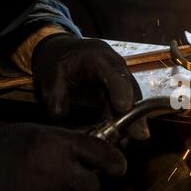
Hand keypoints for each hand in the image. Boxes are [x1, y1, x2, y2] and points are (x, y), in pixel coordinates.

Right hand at [0, 123, 126, 190]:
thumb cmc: (4, 147)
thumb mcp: (40, 134)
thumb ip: (69, 143)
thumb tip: (95, 153)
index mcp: (62, 145)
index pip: (102, 154)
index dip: (115, 162)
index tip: (118, 168)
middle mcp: (60, 171)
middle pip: (93, 186)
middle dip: (84, 183)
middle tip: (66, 178)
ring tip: (40, 186)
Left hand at [32, 33, 149, 139]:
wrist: (64, 53)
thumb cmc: (58, 60)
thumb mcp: (50, 73)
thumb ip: (54, 93)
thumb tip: (59, 114)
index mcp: (99, 57)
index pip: (114, 73)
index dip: (120, 90)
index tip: (123, 107)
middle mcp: (116, 67)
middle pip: (131, 89)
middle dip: (136, 112)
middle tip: (140, 132)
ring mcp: (120, 80)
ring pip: (133, 100)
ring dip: (135, 119)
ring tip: (137, 136)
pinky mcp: (119, 92)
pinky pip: (127, 106)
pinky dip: (126, 120)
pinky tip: (126, 136)